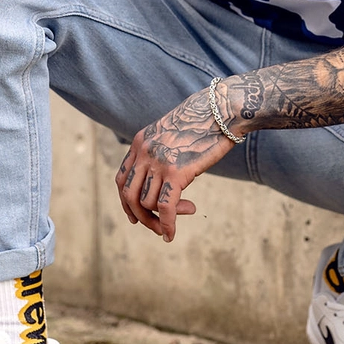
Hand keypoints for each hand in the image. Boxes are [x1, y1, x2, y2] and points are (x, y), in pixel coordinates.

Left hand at [115, 87, 237, 240]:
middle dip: (140, 216)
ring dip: (162, 218)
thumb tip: (163, 180)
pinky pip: (165, 207)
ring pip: (148, 203)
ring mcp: (159, 162)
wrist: (222, 110)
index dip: (126, 201)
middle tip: (155, 227)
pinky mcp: (176, 171)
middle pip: (129, 195)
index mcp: (140, 142)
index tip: (135, 216)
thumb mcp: (173, 134)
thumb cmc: (204, 122)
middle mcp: (144, 152)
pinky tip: (171, 234)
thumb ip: (162, 152)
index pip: (122, 179)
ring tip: (187, 211)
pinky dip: (166, 225)